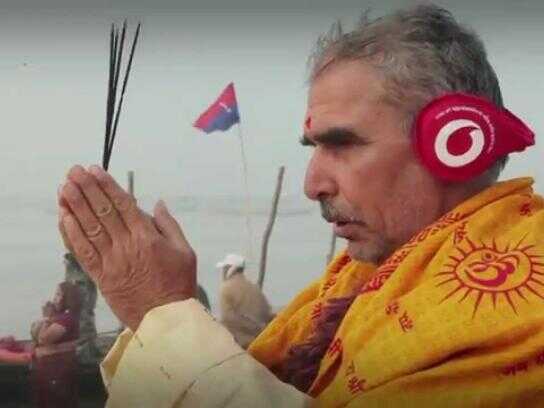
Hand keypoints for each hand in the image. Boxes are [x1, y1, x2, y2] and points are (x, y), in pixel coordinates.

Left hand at [58, 165, 196, 330]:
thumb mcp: (185, 251)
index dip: (107, 185)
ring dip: (74, 206)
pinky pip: (83, 253)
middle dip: (87, 189)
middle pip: (102, 212)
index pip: (123, 205)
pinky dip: (72, 235)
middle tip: (74, 171)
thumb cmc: (178, 284)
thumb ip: (169, 225)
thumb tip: (157, 203)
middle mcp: (126, 246)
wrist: (165, 319)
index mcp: (147, 237)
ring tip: (64, 188)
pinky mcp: (101, 277)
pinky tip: (64, 218)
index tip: (95, 170)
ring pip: (89, 229)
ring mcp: (111, 262)